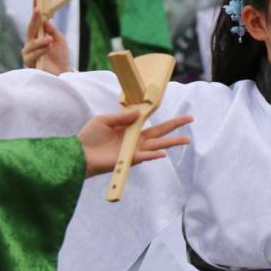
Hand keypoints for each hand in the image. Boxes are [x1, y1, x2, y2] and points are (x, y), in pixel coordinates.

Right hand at [24, 3, 70, 74]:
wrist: (63, 73)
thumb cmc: (61, 56)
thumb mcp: (60, 40)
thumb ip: (52, 30)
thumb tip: (45, 20)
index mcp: (38, 35)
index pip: (35, 20)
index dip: (35, 9)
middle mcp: (31, 42)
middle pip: (30, 28)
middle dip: (34, 18)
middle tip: (38, 10)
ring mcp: (29, 51)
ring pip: (32, 43)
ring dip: (41, 40)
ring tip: (50, 40)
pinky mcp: (29, 62)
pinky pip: (32, 54)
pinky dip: (41, 50)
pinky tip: (48, 47)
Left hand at [77, 111, 192, 177]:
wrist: (80, 153)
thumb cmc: (90, 137)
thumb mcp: (104, 120)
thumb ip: (121, 117)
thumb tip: (138, 111)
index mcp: (131, 129)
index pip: (151, 122)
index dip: (161, 116)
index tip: (173, 110)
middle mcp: (135, 140)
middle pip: (160, 132)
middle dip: (176, 126)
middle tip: (191, 119)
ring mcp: (134, 150)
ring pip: (158, 145)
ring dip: (172, 142)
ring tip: (187, 139)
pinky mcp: (129, 160)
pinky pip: (144, 157)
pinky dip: (153, 155)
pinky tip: (164, 153)